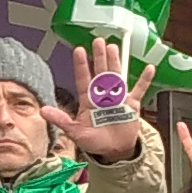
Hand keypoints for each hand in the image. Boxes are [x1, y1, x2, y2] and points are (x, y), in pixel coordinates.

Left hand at [43, 35, 153, 163]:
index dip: (82, 65)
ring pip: (116, 76)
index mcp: (88, 100)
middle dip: (99, 57)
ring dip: (115, 62)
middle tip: (98, 41)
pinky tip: (149, 68)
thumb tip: (43, 111)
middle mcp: (103, 95)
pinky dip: (144, 80)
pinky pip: (139, 90)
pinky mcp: (132, 105)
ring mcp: (118, 98)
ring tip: (113, 47)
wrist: (114, 151)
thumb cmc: (94, 141)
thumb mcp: (76, 132)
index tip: (79, 50)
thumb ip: (62, 120)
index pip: (84, 79)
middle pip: (100, 72)